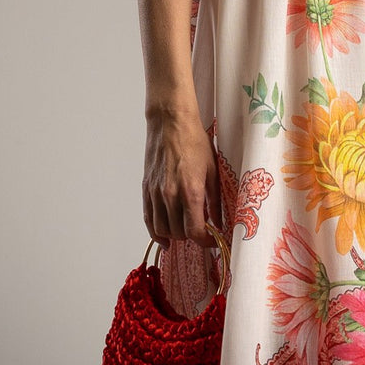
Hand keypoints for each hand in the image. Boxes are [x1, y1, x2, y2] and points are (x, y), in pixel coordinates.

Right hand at [142, 108, 222, 248]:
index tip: (213, 240)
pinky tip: (164, 236)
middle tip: (203, 231)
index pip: (195, 231)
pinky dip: (156, 231)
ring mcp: (155, 193)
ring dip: (175, 235)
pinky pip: (148, 219)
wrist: (171, 123)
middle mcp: (170, 195)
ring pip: (162, 230)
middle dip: (192, 236)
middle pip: (179, 233)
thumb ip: (215, 199)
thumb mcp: (213, 170)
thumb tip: (218, 220)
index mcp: (190, 191)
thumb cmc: (194, 141)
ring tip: (186, 232)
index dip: (206, 241)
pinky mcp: (146, 189)